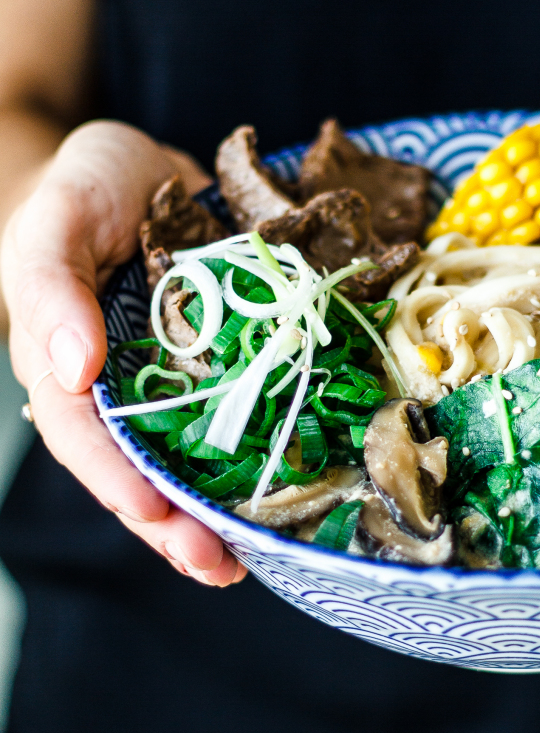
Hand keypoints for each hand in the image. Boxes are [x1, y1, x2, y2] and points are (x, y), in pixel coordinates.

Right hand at [1, 120, 246, 586]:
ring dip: (215, 515)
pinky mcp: (223, 371)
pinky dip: (261, 461)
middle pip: (134, 471)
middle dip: (172, 525)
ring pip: (186, 464)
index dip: (112, 477)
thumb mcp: (60, 216)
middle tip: (216, 565)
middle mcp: (115, 390)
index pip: (78, 434)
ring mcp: (172, 386)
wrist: (148, 166)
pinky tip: (295, 496)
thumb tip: (73, 370)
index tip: (153, 512)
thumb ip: (50, 284)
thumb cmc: (89, 187)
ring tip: (252, 560)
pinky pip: (239, 424)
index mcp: (61, 362)